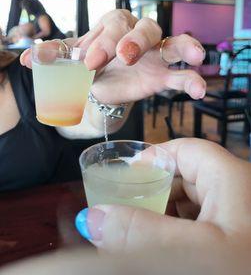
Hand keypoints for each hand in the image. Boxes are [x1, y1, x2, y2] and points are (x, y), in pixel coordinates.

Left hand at [20, 9, 205, 103]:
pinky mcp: (162, 77)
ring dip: (185, 47)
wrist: (99, 86)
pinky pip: (181, 76)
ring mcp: (154, 55)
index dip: (103, 41)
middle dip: (136, 41)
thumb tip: (26, 61)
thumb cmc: (85, 66)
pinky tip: (199, 90)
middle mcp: (137, 35)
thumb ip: (51, 58)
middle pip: (145, 28)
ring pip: (173, 44)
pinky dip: (191, 80)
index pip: (112, 26)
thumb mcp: (67, 62)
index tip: (90, 62)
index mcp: (112, 25)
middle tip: (127, 56)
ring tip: (194, 55)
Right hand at [75, 138, 250, 256]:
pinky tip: (162, 251)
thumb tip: (92, 217)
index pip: (183, 151)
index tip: (119, 181)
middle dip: (150, 195)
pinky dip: (176, 236)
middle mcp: (235, 192)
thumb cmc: (245, 270)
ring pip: (187, 207)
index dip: (150, 160)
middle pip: (182, 178)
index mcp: (231, 178)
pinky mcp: (233, 238)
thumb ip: (146, 236)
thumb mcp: (200, 256)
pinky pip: (197, 229)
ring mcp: (236, 218)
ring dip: (160, 219)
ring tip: (135, 234)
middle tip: (120, 214)